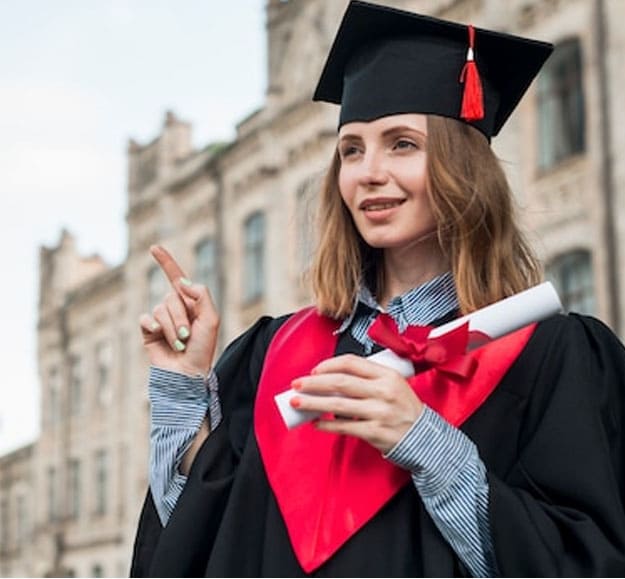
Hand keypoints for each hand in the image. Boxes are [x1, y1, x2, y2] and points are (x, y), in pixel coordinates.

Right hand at [139, 245, 219, 375]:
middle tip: (188, 335)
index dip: (166, 262)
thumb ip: (201, 295)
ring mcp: (160, 319)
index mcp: (190, 303)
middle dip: (181, 316)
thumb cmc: (203, 348)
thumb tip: (181, 282)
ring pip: (160, 309)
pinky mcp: (148, 331)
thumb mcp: (211, 319)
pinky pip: (146, 319)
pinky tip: (160, 337)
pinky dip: (155, 327)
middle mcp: (174, 308)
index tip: (154, 247)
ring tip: (180, 343)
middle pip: (172, 296)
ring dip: (172, 327)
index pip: (176, 278)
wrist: (188, 373)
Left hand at [290, 354, 423, 453]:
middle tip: (296, 384)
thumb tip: (330, 380)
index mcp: (387, 375)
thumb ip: (368, 379)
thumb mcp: (393, 385)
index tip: (314, 371)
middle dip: (314, 383)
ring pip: (338, 405)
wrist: (424, 437)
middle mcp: (383, 392)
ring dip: (313, 403)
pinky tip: (315, 423)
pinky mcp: (375, 432)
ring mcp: (379, 412)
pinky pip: (344, 427)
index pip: (352, 363)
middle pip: (340, 382)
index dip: (329, 365)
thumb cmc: (403, 409)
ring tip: (297, 402)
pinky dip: (326, 425)